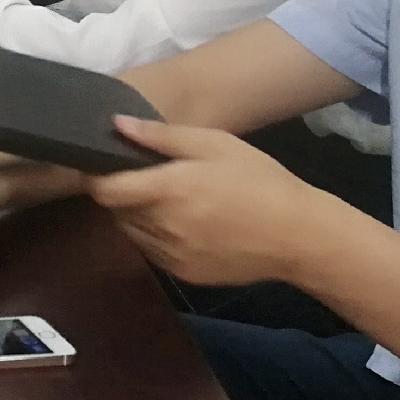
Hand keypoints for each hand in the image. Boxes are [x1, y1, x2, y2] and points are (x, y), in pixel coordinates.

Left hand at [90, 117, 339, 287]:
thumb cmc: (260, 181)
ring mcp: (172, 255)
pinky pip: (152, 251)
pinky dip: (155, 236)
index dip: (99, 176)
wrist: (300, 237)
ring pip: (131, 232)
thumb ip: (160, 136)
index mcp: (168, 191)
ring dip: (137, 215)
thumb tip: (116, 124)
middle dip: (123, 193)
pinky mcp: (183, 275)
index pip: (105, 190)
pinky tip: (184, 224)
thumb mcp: (215, 145)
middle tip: (149, 178)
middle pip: (115, 209)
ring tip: (169, 200)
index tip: (108, 165)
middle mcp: (163, 227)